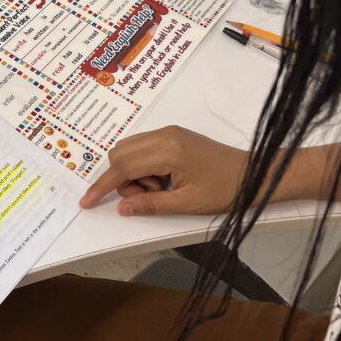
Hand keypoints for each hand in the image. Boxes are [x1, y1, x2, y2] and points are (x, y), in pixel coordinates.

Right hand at [80, 126, 248, 216]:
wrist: (253, 174)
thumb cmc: (225, 190)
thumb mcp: (186, 204)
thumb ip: (150, 204)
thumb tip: (122, 207)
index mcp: (167, 151)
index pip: (123, 167)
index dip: (102, 186)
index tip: (87, 201)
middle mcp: (164, 135)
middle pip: (120, 153)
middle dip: (121, 179)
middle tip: (146, 196)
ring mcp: (168, 132)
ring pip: (129, 149)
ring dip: (132, 172)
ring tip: (159, 189)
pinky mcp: (173, 135)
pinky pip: (142, 147)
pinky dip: (142, 165)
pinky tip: (161, 180)